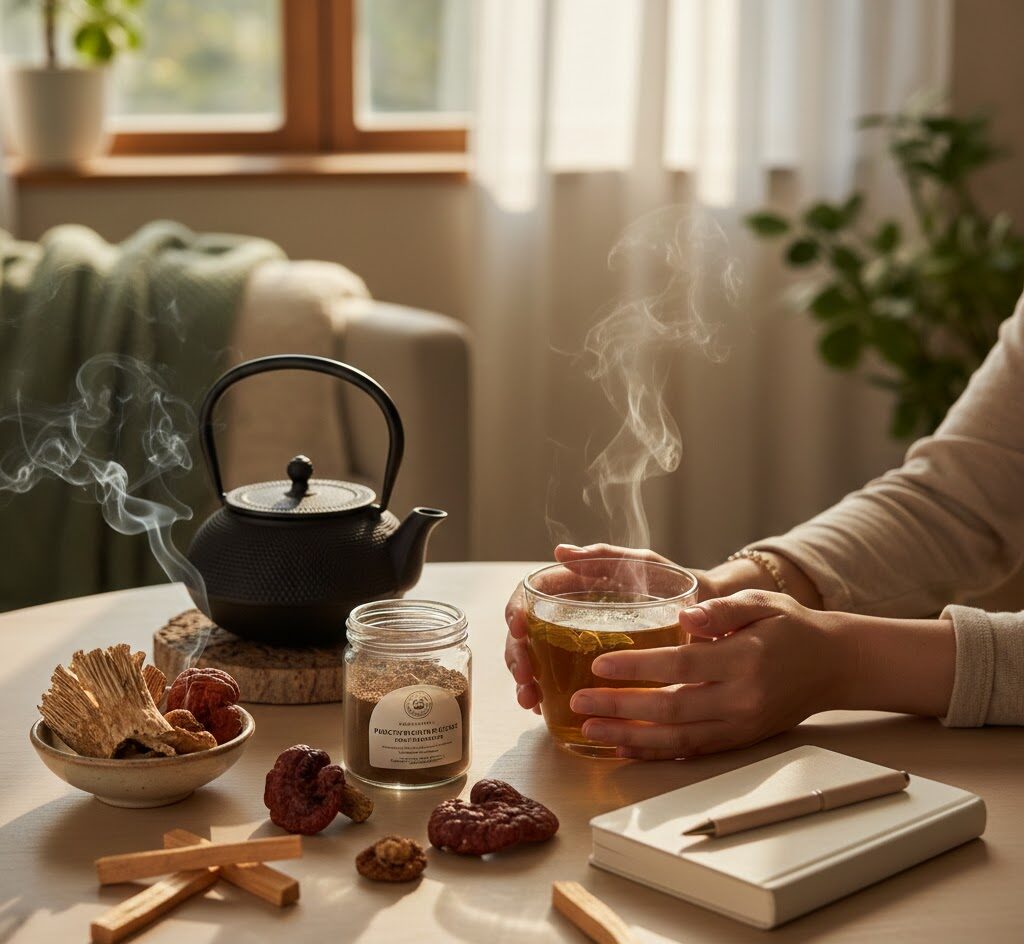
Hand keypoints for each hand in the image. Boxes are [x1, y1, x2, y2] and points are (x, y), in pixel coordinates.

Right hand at [503, 544, 719, 712]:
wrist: (708, 613)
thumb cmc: (674, 582)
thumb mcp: (642, 564)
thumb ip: (606, 557)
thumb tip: (561, 552)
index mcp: (575, 587)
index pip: (531, 595)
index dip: (516, 610)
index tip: (518, 628)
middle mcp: (568, 615)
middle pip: (525, 634)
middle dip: (517, 655)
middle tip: (526, 676)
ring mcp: (576, 643)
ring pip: (535, 660)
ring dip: (526, 680)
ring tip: (530, 699)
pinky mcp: (589, 668)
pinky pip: (556, 681)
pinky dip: (544, 694)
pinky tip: (542, 708)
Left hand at [569, 590, 845, 758]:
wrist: (833, 665)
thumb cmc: (791, 627)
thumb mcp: (761, 603)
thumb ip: (722, 609)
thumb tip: (686, 615)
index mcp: (744, 659)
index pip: (681, 666)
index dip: (638, 668)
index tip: (600, 664)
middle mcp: (742, 699)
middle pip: (671, 709)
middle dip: (620, 708)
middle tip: (579, 702)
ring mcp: (741, 725)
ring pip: (677, 739)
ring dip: (630, 737)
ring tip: (590, 730)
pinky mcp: (739, 740)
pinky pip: (692, 751)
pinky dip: (656, 752)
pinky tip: (625, 748)